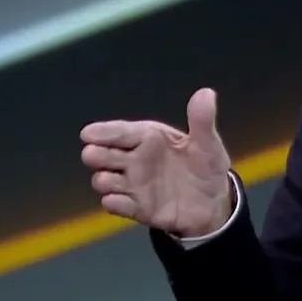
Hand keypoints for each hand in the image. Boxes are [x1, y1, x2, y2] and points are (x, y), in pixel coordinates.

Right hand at [80, 88, 233, 236]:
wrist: (213, 203)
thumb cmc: (206, 167)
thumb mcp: (208, 143)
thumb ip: (202, 120)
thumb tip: (206, 93)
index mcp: (149, 138)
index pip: (120, 132)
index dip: (104, 132)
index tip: (88, 134)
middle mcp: (135, 160)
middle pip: (103, 155)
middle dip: (96, 155)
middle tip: (94, 155)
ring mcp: (133, 185)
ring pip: (104, 180)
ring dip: (103, 180)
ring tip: (109, 180)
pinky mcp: (136, 207)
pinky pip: (117, 205)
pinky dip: (114, 203)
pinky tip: (116, 201)